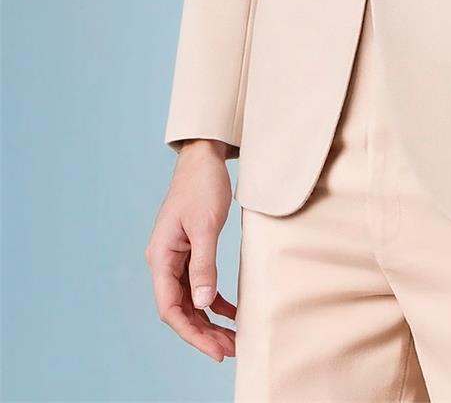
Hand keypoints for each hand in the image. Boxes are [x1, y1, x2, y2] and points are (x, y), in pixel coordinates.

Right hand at [145, 140, 237, 362]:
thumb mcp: (205, 225)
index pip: (171, 308)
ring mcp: (175, 258)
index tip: (216, 350)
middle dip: (203, 333)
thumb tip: (205, 304)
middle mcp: (164, 262)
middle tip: (231, 349)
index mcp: (161, 257)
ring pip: (190, 301)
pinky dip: (214, 301)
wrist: (203, 157)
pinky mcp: (189, 252)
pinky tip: (231, 312)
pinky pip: (198, 286)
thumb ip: (204, 265)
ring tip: (233, 339)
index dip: (192, 333)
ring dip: (209, 321)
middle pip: (180, 309)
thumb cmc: (202, 186)